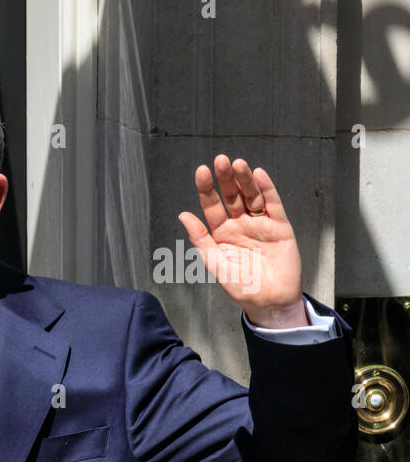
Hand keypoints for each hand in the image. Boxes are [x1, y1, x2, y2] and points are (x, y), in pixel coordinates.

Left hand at [177, 155, 305, 327]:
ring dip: (245, 179)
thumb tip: (183, 215)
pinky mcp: (279, 226)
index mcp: (221, 233)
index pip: (212, 206)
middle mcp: (239, 225)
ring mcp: (260, 224)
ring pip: (251, 196)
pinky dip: (267, 189)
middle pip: (232, 196)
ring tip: (238, 163)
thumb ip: (201, 238)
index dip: (206, 189)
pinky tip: (259, 175)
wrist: (268, 301)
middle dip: (225, 178)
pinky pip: (273, 204)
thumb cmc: (240, 286)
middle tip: (220, 160)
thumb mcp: (215, 263)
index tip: (201, 172)